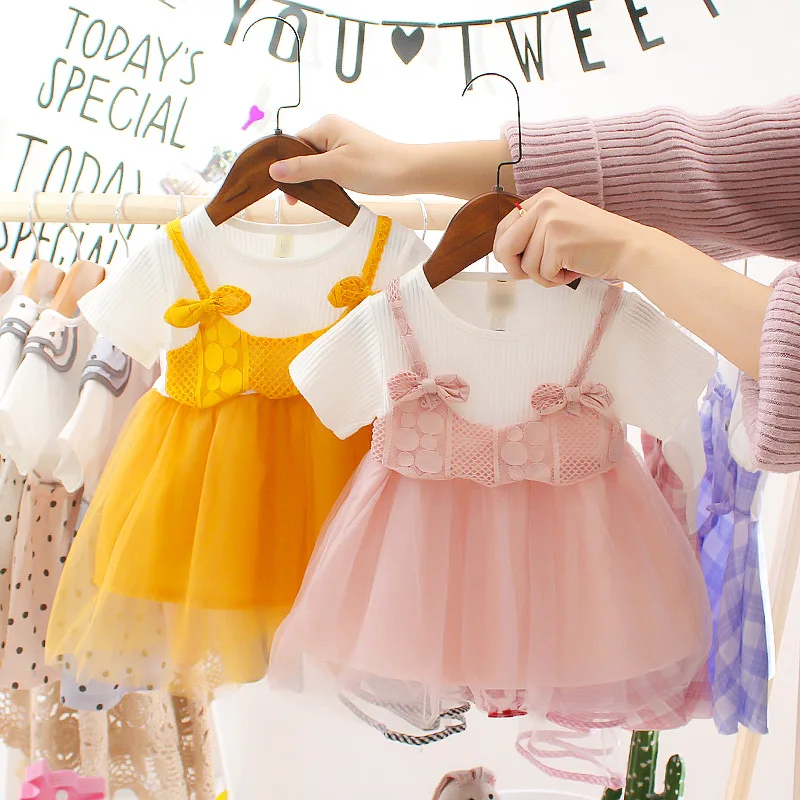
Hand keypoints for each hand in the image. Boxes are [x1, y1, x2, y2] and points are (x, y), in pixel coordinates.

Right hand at [268, 115, 409, 202]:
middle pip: (301, 154)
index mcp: (325, 126)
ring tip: (311, 198)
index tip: (284, 189)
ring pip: (314, 163)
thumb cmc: (376, 166)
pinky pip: (327, 168)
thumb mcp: (335, 168)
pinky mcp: (349, 157)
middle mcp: (331, 131)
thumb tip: (274, 170)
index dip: (285, 167)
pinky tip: (325, 193)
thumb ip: (303, 169)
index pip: (292, 144)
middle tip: (297, 200)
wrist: (408, 173)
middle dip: (298, 176)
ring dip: (311, 181)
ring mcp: (341, 144)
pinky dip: (323, 181)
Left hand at [493, 188, 656, 285]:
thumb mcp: (560, 223)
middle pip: (505, 246)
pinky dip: (556, 279)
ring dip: (543, 276)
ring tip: (565, 267)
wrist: (629, 247)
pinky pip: (542, 273)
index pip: (504, 227)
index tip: (515, 262)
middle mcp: (544, 206)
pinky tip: (573, 269)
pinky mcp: (558, 243)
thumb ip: (533, 231)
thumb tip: (503, 253)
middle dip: (515, 268)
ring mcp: (551, 223)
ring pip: (525, 265)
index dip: (505, 251)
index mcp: (543, 198)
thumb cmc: (596, 241)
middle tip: (532, 274)